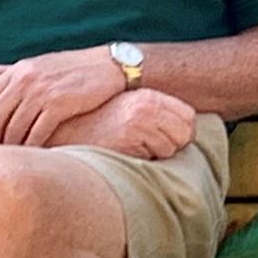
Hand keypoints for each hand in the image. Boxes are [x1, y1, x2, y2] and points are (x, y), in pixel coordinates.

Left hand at [0, 44, 125, 146]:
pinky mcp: (61, 104)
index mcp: (18, 71)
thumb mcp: (39, 62)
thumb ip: (12, 69)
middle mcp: (26, 79)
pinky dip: (32, 146)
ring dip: (10, 146)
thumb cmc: (72, 66)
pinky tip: (32, 154)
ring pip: (15, 127)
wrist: (109, 64)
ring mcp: (43, 92)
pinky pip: (38, 132)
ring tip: (11, 156)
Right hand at [53, 87, 196, 160]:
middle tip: (151, 147)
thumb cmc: (101, 125)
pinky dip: (143, 161)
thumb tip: (190, 129)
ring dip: (156, 155)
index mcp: (150, 97)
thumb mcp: (130, 109)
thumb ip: (157, 113)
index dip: (183, 131)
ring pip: (170, 149)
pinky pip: (154, 158)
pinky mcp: (129, 139)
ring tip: (132, 148)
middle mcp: (147, 107)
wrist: (68, 131)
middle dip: (173, 145)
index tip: (169, 138)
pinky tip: (124, 153)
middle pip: (186, 134)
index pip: (189, 116)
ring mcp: (139, 123)